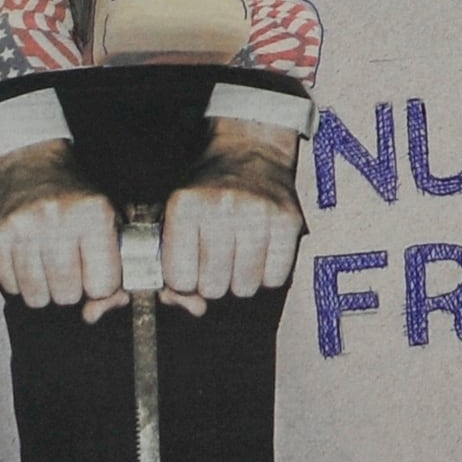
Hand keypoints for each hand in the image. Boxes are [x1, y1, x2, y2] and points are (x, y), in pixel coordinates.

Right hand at [0, 186, 120, 312]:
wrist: (26, 161)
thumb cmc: (76, 197)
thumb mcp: (110, 220)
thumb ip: (115, 271)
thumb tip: (94, 315)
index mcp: (94, 212)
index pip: (103, 285)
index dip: (100, 283)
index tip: (96, 268)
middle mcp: (56, 219)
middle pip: (68, 296)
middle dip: (71, 287)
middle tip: (69, 262)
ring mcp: (21, 228)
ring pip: (37, 299)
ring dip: (44, 287)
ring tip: (47, 259)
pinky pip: (11, 289)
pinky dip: (20, 281)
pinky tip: (26, 256)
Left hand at [158, 176, 304, 311]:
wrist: (251, 152)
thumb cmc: (206, 192)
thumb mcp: (176, 219)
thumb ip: (172, 270)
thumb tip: (195, 308)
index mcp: (185, 205)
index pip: (180, 280)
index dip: (185, 278)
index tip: (191, 261)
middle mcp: (221, 206)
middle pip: (213, 288)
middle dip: (214, 280)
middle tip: (218, 256)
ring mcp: (258, 212)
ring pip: (245, 288)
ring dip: (242, 278)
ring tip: (240, 252)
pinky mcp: (288, 220)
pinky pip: (275, 279)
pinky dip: (268, 274)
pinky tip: (262, 252)